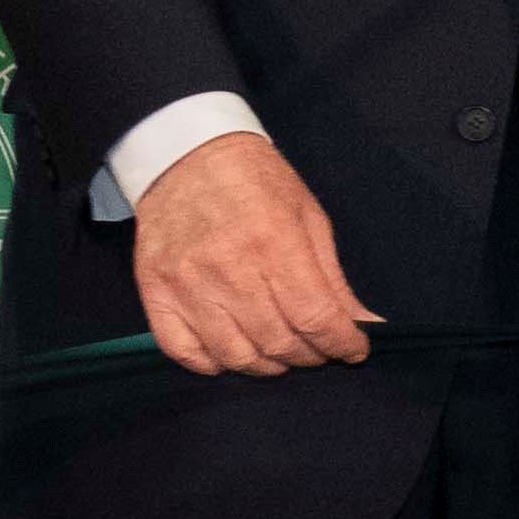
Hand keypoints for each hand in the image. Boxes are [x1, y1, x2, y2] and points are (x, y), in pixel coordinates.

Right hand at [135, 126, 377, 375]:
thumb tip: (363, 323)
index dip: (342, 344)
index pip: (315, 318)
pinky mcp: (155, 292)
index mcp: (274, 243)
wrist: (186, 154)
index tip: (353, 349)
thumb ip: (333, 278)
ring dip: (267, 364)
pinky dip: (213, 363)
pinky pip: (184, 353)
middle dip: (309, 356)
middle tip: (317, 347)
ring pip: (235, 356)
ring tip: (280, 349)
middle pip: (278, 343)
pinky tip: (233, 349)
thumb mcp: (308, 217)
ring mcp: (187, 284)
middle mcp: (228, 268)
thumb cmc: (256, 181)